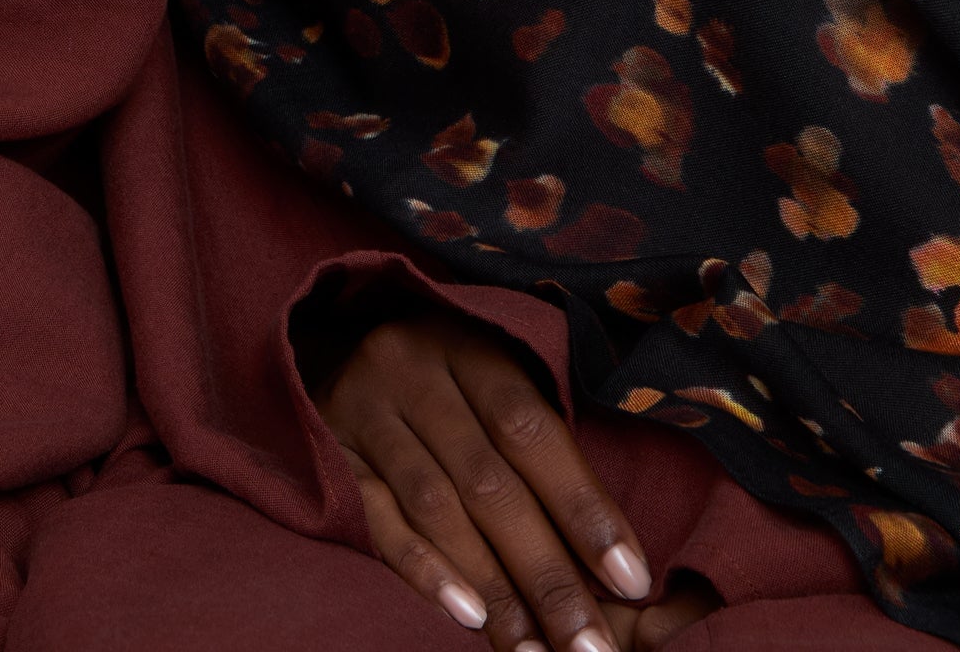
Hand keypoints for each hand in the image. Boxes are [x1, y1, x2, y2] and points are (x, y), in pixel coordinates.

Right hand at [319, 309, 712, 651]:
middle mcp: (410, 369)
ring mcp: (362, 410)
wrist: (330, 338)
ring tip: (535, 651)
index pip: (532, 429)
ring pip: (438, 509)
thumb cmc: (444, 378)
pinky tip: (466, 616)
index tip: (631, 581)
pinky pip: (376, 520)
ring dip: (495, 590)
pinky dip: (424, 571)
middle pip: (489, 482)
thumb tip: (616, 560)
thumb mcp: (489, 378)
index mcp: (467, 343)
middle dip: (548, 574)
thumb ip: (539, 450)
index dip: (584, 507)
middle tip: (591, 647)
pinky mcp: (328, 453)